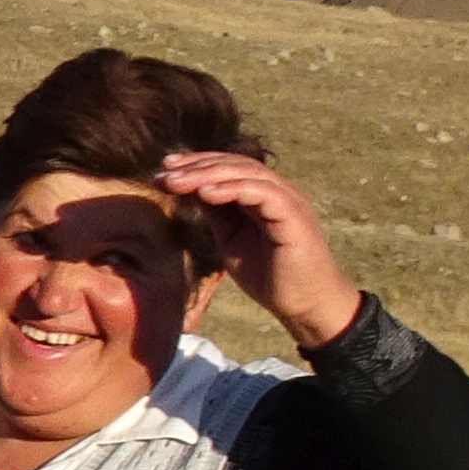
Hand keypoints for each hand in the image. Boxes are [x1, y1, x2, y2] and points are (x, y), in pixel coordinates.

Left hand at [159, 151, 362, 351]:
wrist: (303, 305)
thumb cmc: (270, 276)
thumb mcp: (231, 240)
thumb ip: (217, 214)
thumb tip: (191, 190)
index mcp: (263, 195)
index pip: (229, 167)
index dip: (197, 164)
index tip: (165, 167)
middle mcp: (277, 192)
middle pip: (235, 164)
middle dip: (196, 166)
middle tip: (164, 173)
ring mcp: (288, 201)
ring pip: (247, 173)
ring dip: (208, 175)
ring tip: (176, 181)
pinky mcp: (294, 216)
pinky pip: (264, 193)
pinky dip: (234, 189)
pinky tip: (206, 193)